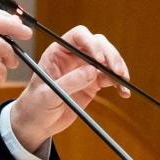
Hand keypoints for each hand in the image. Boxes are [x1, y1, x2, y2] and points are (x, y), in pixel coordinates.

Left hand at [10, 25, 128, 151]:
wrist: (37, 123)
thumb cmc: (35, 105)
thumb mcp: (48, 94)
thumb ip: (69, 82)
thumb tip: (92, 70)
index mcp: (57, 52)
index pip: (78, 36)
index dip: (91, 43)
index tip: (99, 59)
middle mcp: (72, 57)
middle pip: (97, 44)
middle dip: (109, 55)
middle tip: (116, 71)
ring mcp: (84, 69)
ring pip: (107, 59)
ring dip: (117, 67)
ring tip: (122, 82)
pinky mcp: (93, 83)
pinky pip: (109, 77)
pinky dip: (118, 83)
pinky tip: (123, 92)